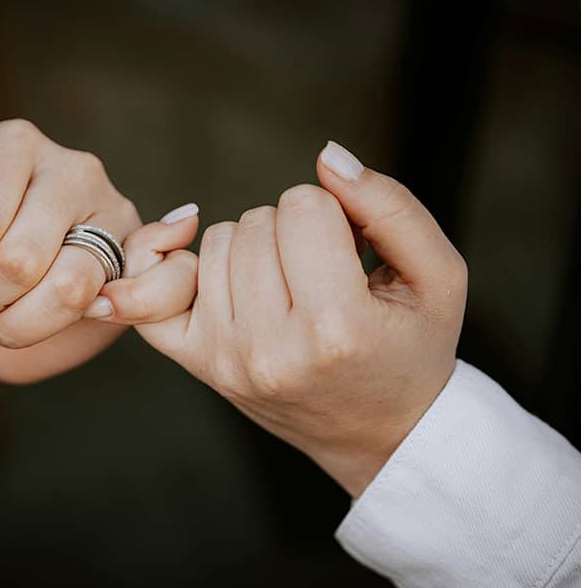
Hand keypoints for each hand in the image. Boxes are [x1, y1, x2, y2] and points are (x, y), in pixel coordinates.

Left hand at [0, 119, 196, 384]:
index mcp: (10, 146)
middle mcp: (72, 168)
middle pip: (21, 258)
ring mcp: (113, 215)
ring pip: (71, 285)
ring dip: (19, 322)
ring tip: (4, 309)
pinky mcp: (134, 265)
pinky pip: (109, 305)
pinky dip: (57, 328)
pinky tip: (43, 316)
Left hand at [132, 142, 467, 495]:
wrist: (380, 432)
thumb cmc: (412, 348)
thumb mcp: (438, 276)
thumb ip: (390, 206)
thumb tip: (326, 155)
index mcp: (336, 329)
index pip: (303, 207)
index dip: (333, 212)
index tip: (352, 246)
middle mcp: (270, 349)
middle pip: (254, 222)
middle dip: (293, 229)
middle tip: (321, 269)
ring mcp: (225, 358)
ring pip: (214, 242)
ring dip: (251, 246)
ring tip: (290, 282)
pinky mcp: (196, 362)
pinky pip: (149, 291)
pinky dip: (163, 261)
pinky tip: (187, 255)